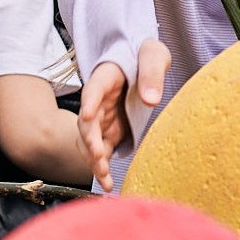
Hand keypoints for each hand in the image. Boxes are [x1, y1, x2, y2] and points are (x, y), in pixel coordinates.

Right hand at [77, 39, 170, 193]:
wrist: (144, 63)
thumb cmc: (146, 55)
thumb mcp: (153, 56)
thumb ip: (152, 74)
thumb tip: (151, 98)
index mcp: (106, 77)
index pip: (94, 89)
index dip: (89, 101)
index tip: (87, 113)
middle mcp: (98, 101)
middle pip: (87, 122)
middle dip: (90, 140)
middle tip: (99, 156)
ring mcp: (102, 118)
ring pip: (89, 142)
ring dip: (94, 160)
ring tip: (104, 177)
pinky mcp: (109, 133)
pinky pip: (102, 152)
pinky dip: (102, 169)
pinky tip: (108, 185)